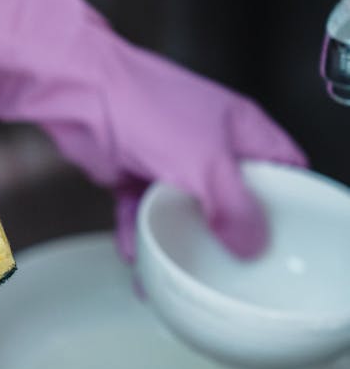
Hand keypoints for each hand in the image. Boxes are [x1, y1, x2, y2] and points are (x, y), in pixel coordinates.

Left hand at [0, 0, 304, 259]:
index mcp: (241, 128)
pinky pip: (142, 214)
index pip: (288, 168)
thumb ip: (234, 207)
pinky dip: (140, 239)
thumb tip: (251, 245)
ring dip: (183, 244)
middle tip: (239, 271)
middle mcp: (209, 139)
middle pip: (238, 195)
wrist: (72, 91)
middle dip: (237, 234)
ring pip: (187, 210)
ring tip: (187, 277)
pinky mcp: (132, 169)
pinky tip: (139, 265)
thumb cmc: (139, 106)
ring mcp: (169, 155)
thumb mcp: (204, 163)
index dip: (295, 204)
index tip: (292, 242)